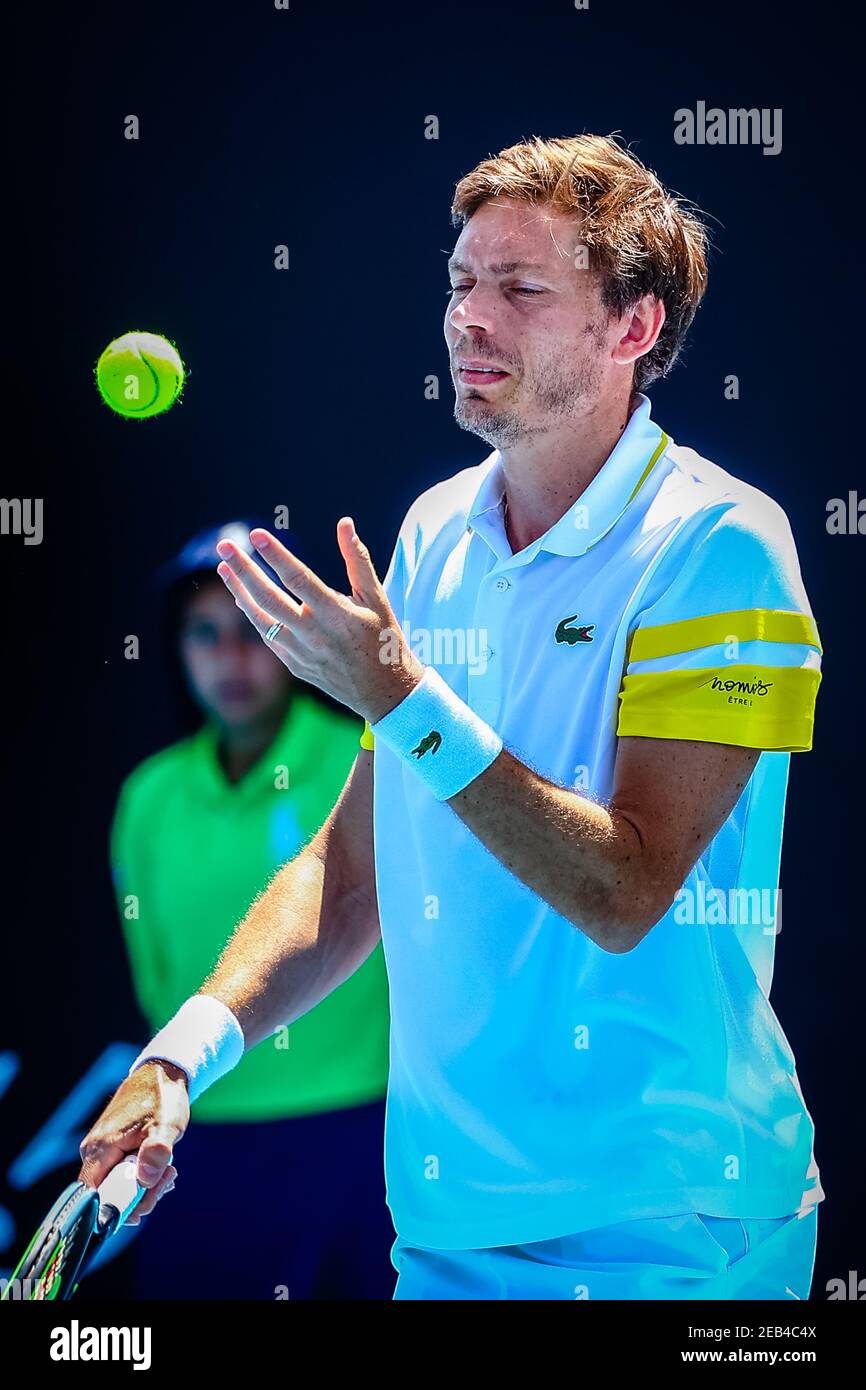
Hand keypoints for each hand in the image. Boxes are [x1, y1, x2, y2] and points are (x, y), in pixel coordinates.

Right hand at [78, 1060, 188, 1223]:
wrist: (161, 1075)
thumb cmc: (161, 1098)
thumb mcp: (166, 1126)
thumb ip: (156, 1153)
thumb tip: (144, 1180)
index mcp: (100, 1148)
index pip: (94, 1197)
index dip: (116, 1210)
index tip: (144, 1203)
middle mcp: (94, 1153)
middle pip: (108, 1196)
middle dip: (140, 1197)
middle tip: (167, 1180)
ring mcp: (102, 1152)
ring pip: (118, 1187)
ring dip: (146, 1187)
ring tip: (169, 1171)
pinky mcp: (112, 1151)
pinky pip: (122, 1176)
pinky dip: (143, 1178)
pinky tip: (162, 1170)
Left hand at [215, 518, 423, 723]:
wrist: (384, 693)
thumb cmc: (384, 639)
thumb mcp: (377, 598)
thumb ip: (357, 560)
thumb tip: (344, 523)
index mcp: (337, 615)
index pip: (299, 579)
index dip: (276, 556)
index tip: (256, 535)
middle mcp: (315, 635)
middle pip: (269, 598)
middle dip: (243, 569)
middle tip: (224, 545)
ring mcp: (301, 653)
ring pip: (260, 619)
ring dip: (239, 590)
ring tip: (223, 567)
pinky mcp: (294, 665)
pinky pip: (266, 636)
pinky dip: (252, 614)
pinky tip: (241, 595)